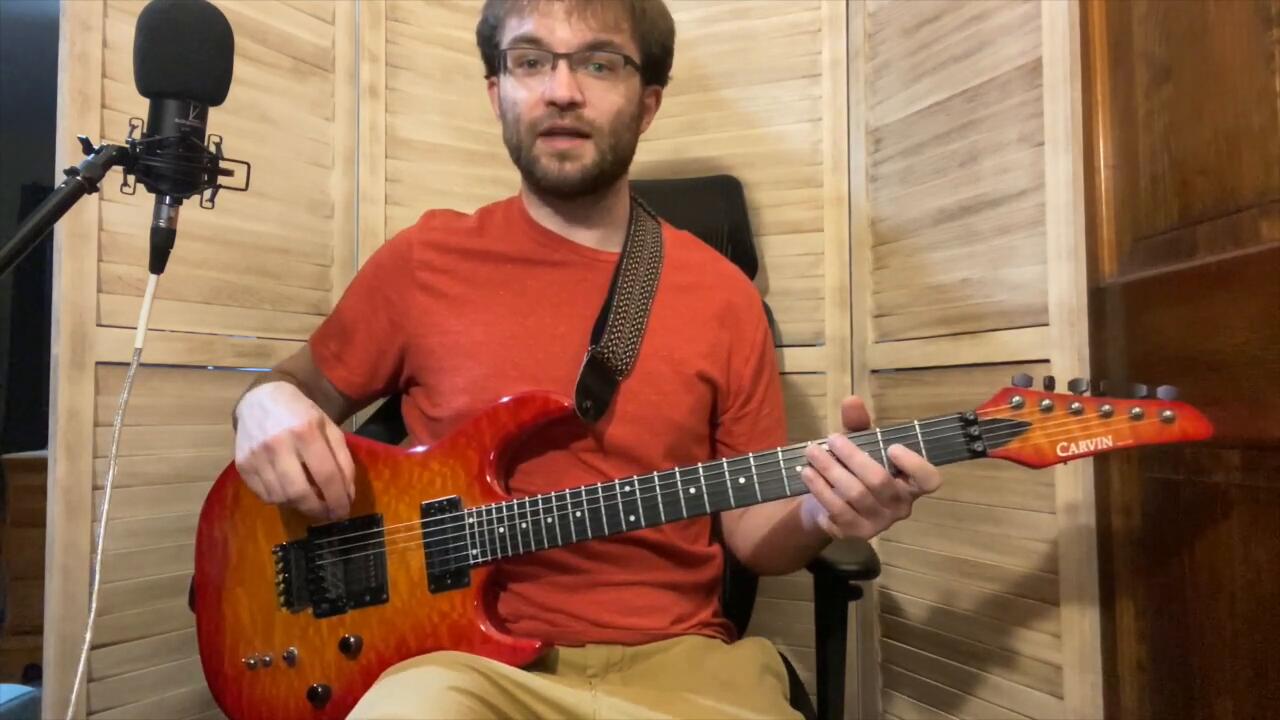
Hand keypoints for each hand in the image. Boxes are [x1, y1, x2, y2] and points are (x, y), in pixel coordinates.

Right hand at [234, 381, 354, 519]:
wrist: (263, 399)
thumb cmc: (302, 415)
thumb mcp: (330, 429)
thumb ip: (343, 461)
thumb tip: (347, 495)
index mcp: (306, 430)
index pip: (326, 475)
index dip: (337, 499)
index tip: (344, 512)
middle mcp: (278, 443)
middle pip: (299, 492)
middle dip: (317, 509)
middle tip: (328, 514)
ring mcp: (256, 455)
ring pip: (280, 497)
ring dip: (299, 506)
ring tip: (311, 502)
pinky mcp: (242, 465)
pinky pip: (263, 495)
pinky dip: (280, 500)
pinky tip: (290, 493)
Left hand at [798, 395, 941, 540]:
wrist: (827, 505)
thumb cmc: (853, 470)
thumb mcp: (858, 445)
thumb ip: (858, 424)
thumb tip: (852, 401)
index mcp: (910, 483)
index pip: (929, 480)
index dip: (915, 465)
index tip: (892, 447)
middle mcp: (899, 506)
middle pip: (879, 481)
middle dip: (852, 456)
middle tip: (831, 438)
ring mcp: (878, 523)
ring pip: (855, 495)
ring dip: (830, 470)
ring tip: (811, 452)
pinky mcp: (854, 533)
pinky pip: (837, 511)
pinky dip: (820, 489)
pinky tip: (808, 474)